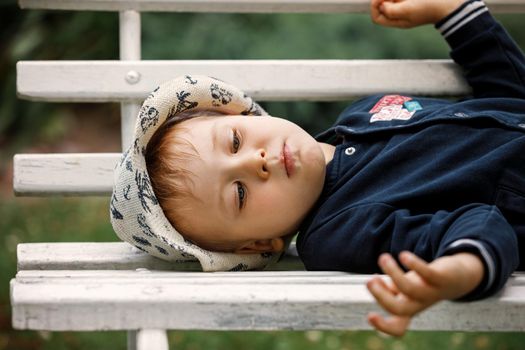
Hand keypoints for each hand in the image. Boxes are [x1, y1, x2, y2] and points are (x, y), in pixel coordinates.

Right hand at [366, 251, 483, 335]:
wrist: (459, 278)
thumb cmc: (425, 285)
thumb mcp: (405, 289)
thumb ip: (389, 288)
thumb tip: (375, 281)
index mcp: (409, 310)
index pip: (397, 328)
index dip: (383, 326)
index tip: (369, 315)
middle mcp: (419, 304)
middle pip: (399, 309)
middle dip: (381, 296)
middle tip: (370, 281)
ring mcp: (431, 292)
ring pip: (410, 289)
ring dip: (393, 273)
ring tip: (383, 258)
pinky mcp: (441, 278)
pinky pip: (428, 273)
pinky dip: (414, 264)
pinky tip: (403, 255)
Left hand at [370, 0, 466, 27]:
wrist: (450, 3)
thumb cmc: (430, 7)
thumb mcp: (408, 11)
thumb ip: (391, 10)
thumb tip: (381, 5)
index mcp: (397, 21)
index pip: (377, 17)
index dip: (375, 6)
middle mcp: (400, 14)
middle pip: (383, 5)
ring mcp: (407, 5)